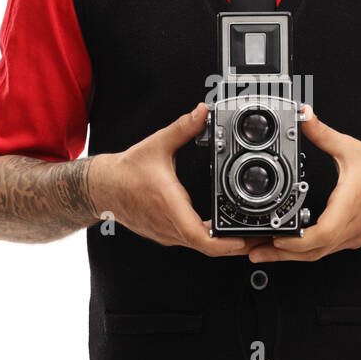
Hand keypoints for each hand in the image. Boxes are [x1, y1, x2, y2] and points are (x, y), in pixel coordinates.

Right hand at [89, 102, 253, 256]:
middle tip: (257, 236)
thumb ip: (183, 128)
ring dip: (223, 244)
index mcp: (168, 204)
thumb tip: (201, 113)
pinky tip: (220, 230)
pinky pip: (191, 241)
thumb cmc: (125, 172)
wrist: (102, 187)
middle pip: (206, 246)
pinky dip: (208, 239)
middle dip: (234, 244)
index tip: (242, 239)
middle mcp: (168, 223)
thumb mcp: (157, 144)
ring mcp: (166, 232)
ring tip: (245, 233)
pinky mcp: (165, 233)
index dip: (223, 243)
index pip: (198, 236)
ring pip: (199, 246)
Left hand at [246, 104, 360, 261]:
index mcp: (348, 208)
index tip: (275, 238)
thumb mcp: (350, 149)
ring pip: (317, 255)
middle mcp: (350, 228)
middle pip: (312, 253)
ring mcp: (352, 237)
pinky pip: (325, 250)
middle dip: (280, 254)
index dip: (296, 242)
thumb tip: (304, 116)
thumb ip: (323, 133)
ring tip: (263, 252)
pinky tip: (290, 247)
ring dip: (289, 257)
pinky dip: (304, 251)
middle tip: (253, 251)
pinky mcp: (353, 238)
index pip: (321, 235)